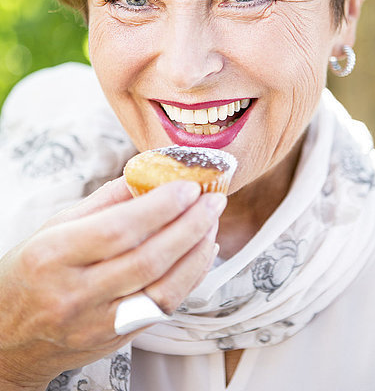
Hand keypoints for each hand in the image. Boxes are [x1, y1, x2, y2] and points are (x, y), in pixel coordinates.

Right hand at [0, 177, 225, 388]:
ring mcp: (97, 324)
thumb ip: (102, 203)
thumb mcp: (54, 227)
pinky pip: (163, 308)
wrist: (10, 338)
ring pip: (163, 290)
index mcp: (54, 256)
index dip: (160, 207)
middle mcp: (75, 294)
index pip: (118, 230)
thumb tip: (147, 176)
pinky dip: (190, 278)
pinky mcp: (117, 340)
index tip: (187, 186)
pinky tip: (201, 252)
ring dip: (196, 253)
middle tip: (212, 199)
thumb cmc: (30, 273)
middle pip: (147, 259)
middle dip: (189, 225)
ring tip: (211, 222)